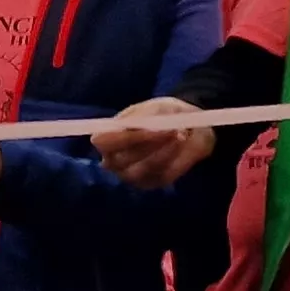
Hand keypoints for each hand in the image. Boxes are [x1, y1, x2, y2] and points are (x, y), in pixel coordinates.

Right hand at [94, 98, 215, 189]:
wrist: (186, 128)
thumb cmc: (162, 114)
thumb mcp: (156, 107)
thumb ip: (146, 116)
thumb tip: (140, 126)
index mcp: (108, 137)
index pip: (102, 142)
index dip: (125, 137)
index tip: (151, 128)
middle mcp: (114, 160)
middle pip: (123, 159)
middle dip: (150, 144)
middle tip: (173, 130)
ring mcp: (131, 175)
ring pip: (144, 168)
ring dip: (165, 152)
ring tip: (180, 135)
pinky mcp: (150, 183)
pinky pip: (162, 176)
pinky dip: (175, 160)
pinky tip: (181, 146)